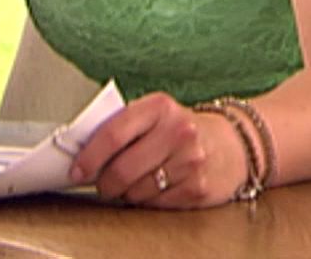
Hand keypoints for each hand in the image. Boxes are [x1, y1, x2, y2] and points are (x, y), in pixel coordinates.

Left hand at [69, 92, 250, 208]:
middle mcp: (178, 131)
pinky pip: (156, 203)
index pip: (114, 133)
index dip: (90, 156)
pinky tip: (153, 188)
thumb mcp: (153, 114)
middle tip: (102, 184)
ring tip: (131, 184)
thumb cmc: (181, 129)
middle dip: (105, 183)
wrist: (233, 143)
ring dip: (126, 193)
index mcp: (159, 107)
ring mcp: (191, 161)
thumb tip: (81, 150)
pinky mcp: (198, 188)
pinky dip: (147, 200)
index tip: (77, 170)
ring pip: (137, 190)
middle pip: (122, 168)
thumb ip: (121, 126)